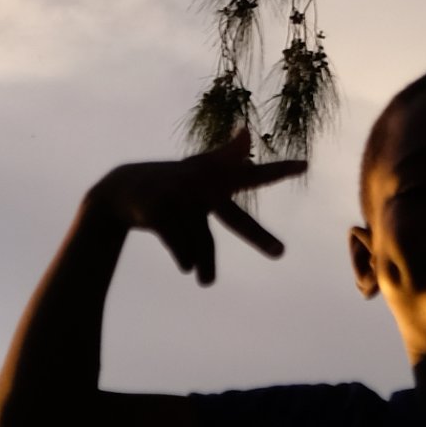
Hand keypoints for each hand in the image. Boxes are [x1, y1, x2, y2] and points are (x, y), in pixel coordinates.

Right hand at [91, 130, 304, 286]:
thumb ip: (226, 170)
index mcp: (214, 177)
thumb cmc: (169, 185)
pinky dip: (186, 260)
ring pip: (203, 245)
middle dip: (259, 236)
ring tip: (207, 282)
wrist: (121, 188)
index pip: (252, 176)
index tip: (304, 165)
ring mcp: (179, 196)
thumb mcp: (198, 174)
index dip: (278, 171)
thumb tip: (246, 144)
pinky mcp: (159, 210)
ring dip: (206, 267)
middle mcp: (200, 184)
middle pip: (234, 221)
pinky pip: (181, 248)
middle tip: (281, 254)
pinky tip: (188, 267)